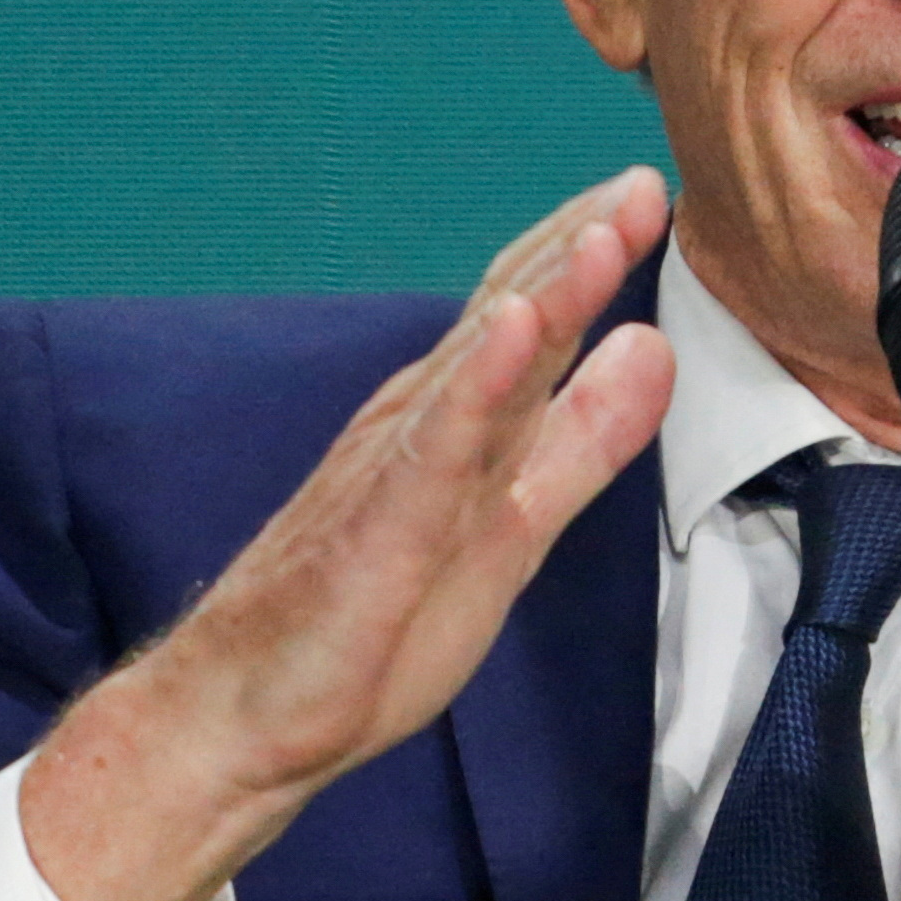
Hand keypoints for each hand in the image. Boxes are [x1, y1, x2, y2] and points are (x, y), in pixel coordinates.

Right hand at [22, 168, 675, 900]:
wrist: (248, 718)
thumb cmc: (372, 627)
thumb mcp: (516, 526)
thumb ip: (581, 442)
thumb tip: (652, 350)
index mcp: (457, 424)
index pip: (529, 319)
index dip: (588, 255)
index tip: (647, 190)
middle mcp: (421, 425)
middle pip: (508, 319)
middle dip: (576, 248)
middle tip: (640, 182)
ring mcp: (394, 470)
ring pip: (478, 369)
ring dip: (541, 296)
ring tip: (599, 233)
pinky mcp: (379, 529)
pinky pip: (435, 448)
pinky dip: (478, 386)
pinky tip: (517, 331)